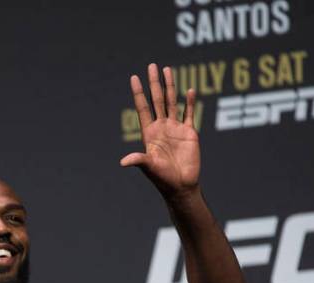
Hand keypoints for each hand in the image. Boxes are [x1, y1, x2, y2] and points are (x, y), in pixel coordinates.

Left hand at [120, 64, 199, 197]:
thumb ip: (139, 160)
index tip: (134, 77)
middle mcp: (161, 127)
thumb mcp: (149, 168)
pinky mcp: (189, 132)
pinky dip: (190, 101)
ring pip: (172, 102)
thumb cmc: (163, 179)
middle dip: (154, 83)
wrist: (181, 186)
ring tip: (168, 70)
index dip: (139, 93)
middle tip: (152, 65)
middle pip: (157, 100)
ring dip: (170, 86)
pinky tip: (189, 89)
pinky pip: (189, 113)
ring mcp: (175, 128)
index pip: (143, 108)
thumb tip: (123, 162)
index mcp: (150, 133)